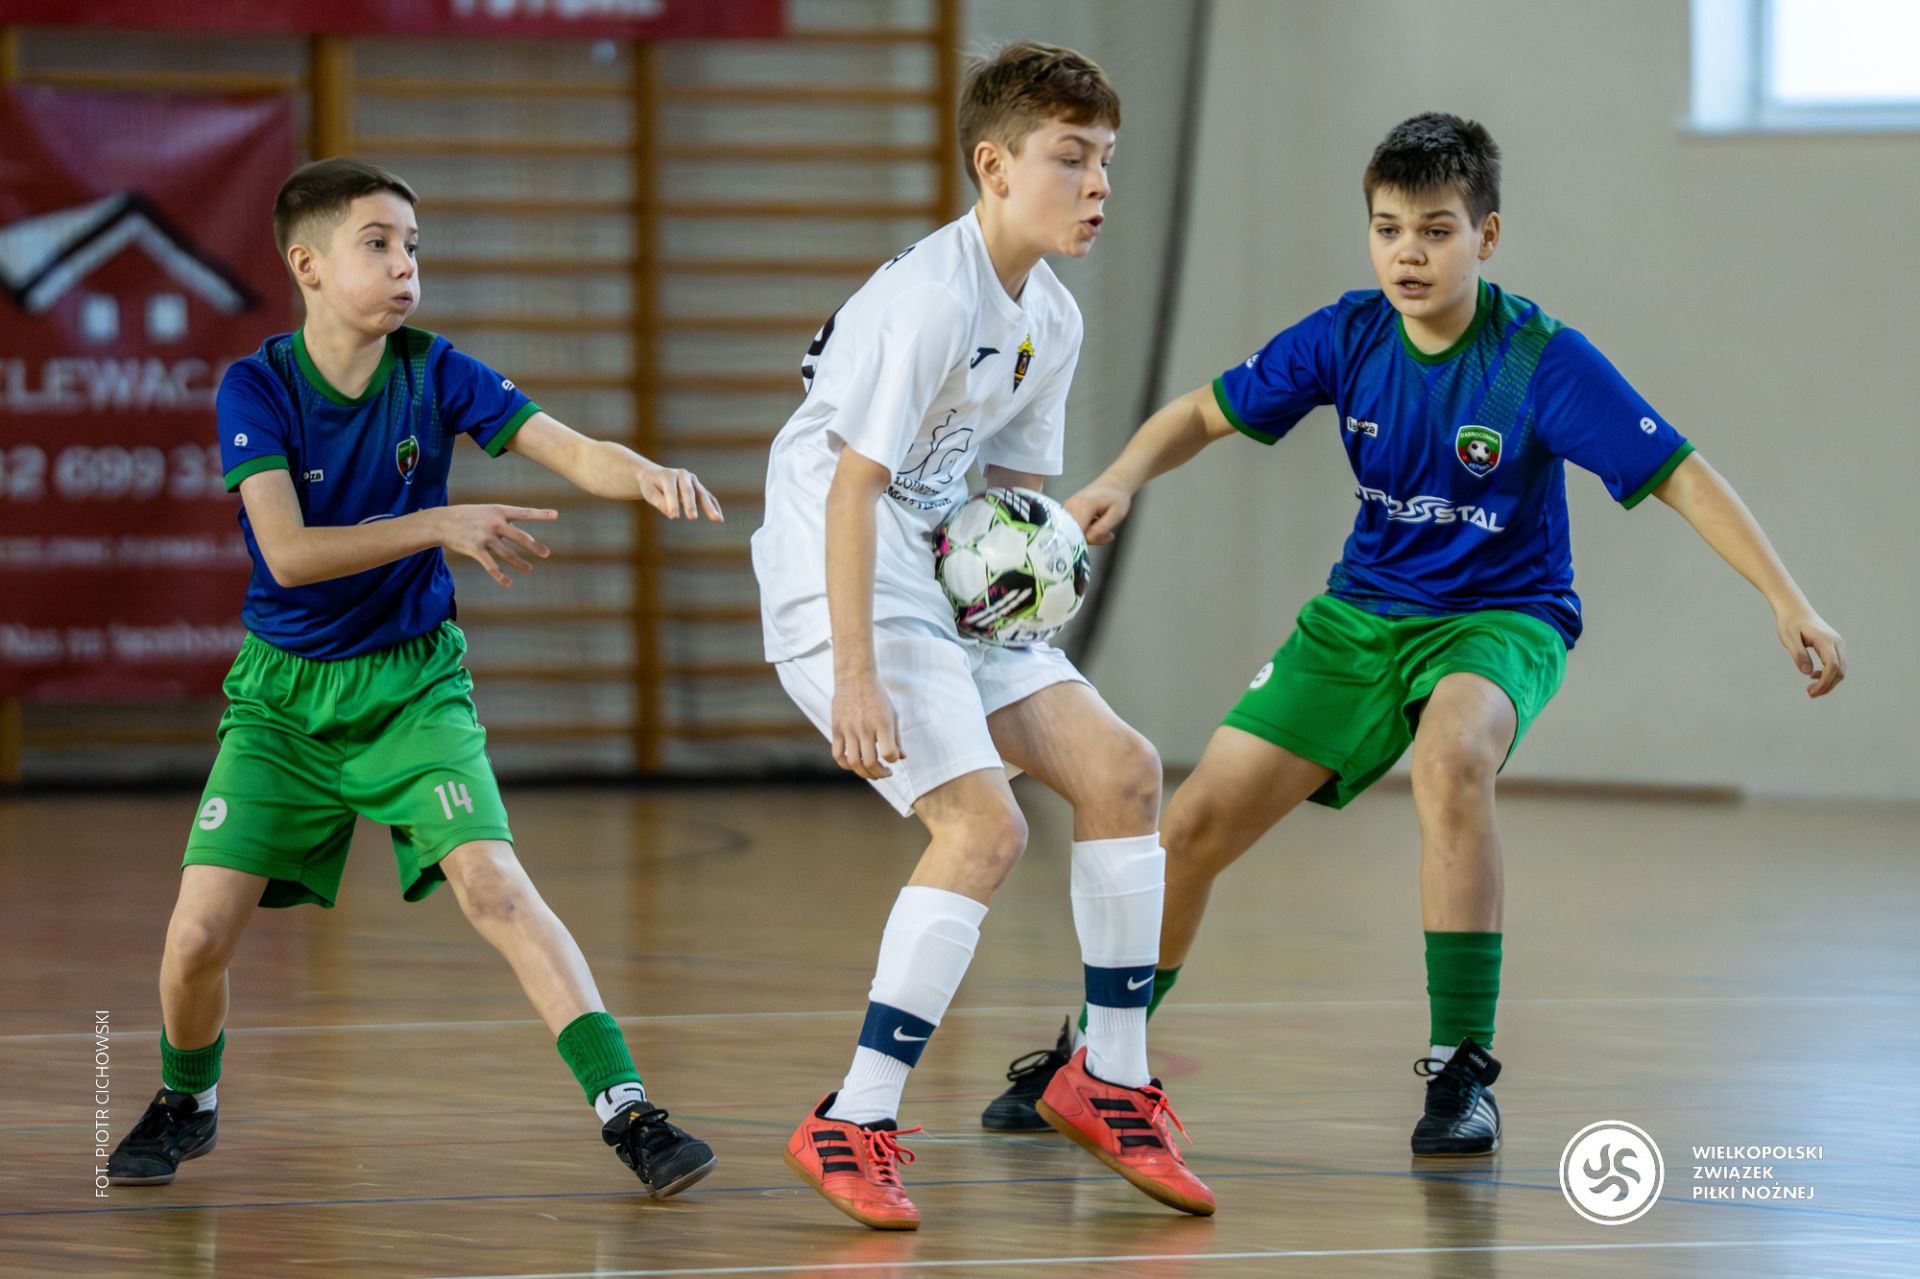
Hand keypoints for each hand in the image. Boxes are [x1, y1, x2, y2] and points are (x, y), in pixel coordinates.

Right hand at [435, 504, 555, 586]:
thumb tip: (521, 535)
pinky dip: (500, 576)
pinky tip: (508, 583)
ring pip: (508, 554)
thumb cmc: (467, 516)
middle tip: (547, 554)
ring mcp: (485, 536)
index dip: (540, 514)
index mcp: (498, 511)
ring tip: (529, 569)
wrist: (440, 522)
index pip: (523, 513)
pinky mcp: (475, 549)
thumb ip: (504, 522)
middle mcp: (494, 523)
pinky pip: (491, 566)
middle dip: (534, 546)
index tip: (555, 515)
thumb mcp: (486, 512)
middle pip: (520, 536)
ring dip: (520, 564)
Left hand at [638, 460, 723, 520]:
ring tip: (717, 519)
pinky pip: (708, 497)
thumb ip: (660, 502)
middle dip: (690, 505)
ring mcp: (693, 480)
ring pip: (702, 494)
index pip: (671, 490)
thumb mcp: (650, 493)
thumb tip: (672, 514)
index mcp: (668, 475)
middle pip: (688, 490)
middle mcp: (682, 475)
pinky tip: (720, 519)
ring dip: (709, 507)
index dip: (672, 503)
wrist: (656, 475)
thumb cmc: (652, 486)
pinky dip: (714, 507)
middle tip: (692, 518)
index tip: (674, 517)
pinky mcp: (698, 487)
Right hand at [830, 667, 902, 778]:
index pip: (889, 754)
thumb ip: (897, 737)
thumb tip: (902, 758)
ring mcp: (848, 729)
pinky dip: (846, 765)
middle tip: (885, 772)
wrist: (855, 677)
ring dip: (864, 773)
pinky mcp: (836, 729)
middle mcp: (865, 728)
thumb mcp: (892, 714)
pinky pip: (838, 755)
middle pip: (870, 763)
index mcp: (882, 723)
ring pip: (854, 762)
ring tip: (871, 772)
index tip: (893, 756)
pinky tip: (854, 764)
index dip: (893, 760)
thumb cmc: (878, 696)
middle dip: (880, 773)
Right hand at [1065, 480, 1132, 544]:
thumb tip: (1089, 539)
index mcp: (1083, 505)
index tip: (1101, 538)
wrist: (1112, 485)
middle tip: (1106, 534)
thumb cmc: (1116, 497)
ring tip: (1102, 528)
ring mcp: (1067, 508)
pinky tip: (1094, 525)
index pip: (1076, 533)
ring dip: (1088, 536)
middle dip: (1090, 539)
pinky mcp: (1067, 512)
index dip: (1088, 540)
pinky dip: (1084, 531)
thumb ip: (1102, 528)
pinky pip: (1072, 529)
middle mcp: (1070, 506)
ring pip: (1072, 534)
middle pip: (1072, 535)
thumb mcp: (1117, 514)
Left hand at [1775, 607, 1845, 697]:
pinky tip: (1813, 675)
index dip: (1824, 682)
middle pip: (1840, 670)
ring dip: (1828, 682)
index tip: (1811, 692)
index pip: (1832, 666)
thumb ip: (1798, 654)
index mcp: (1826, 640)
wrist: (1795, 610)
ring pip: (1841, 669)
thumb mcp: (1788, 638)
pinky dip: (1828, 674)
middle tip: (1810, 694)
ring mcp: (1838, 644)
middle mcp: (1836, 642)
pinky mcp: (1835, 646)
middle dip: (1827, 685)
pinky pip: (1837, 664)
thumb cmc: (1789, 623)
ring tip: (1811, 689)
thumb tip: (1806, 672)